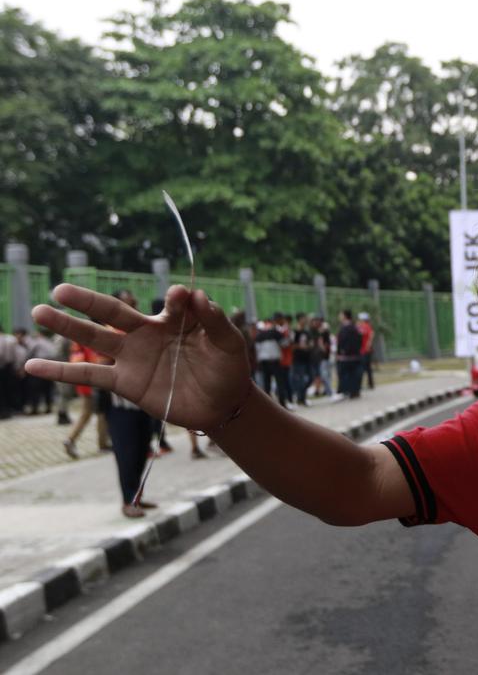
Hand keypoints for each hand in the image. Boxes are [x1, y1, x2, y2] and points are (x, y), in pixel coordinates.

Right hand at [24, 284, 250, 430]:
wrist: (223, 405)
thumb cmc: (228, 369)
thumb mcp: (229, 343)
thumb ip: (214, 320)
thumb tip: (195, 293)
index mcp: (175, 319)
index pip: (170, 303)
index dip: (175, 299)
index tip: (180, 297)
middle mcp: (148, 333)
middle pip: (112, 312)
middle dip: (86, 301)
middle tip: (61, 289)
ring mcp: (133, 357)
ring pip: (94, 338)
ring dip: (67, 327)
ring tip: (38, 311)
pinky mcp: (126, 382)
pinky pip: (89, 375)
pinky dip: (61, 372)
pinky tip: (32, 367)